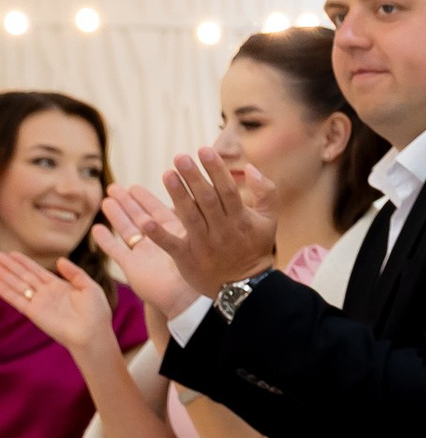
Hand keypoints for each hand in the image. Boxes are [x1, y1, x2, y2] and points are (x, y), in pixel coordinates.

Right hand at [0, 250, 115, 365]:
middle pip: (23, 276)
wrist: (94, 334)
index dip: (24, 262)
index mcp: (59, 287)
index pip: (37, 271)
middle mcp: (46, 294)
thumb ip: (75, 273)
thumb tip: (60, 260)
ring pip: (17, 285)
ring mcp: (39, 303)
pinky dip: (5, 291)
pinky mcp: (34, 313)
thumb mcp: (90, 287)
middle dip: (9, 266)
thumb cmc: (97, 314)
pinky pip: (16, 299)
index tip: (12, 253)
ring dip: (4, 276)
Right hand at [96, 197, 191, 323]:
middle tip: (113, 187)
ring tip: (106, 201)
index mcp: (174, 234)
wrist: (187, 297)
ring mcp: (143, 255)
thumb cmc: (197, 270)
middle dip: (126, 203)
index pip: (157, 211)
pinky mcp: (132, 267)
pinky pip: (116, 250)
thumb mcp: (193, 238)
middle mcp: (157, 243)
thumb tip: (193, 195)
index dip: (145, 199)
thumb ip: (187, 219)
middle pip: (138, 218)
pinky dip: (106, 241)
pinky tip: (96, 230)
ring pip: (126, 230)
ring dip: (116, 216)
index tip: (134, 186)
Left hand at [132, 147, 276, 301]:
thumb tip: (251, 167)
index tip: (204, 150)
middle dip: (194, 178)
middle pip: (207, 201)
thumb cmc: (255, 248)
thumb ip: (266, 192)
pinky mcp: (187, 259)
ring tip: (167, 174)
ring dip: (177, 196)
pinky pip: (171, 245)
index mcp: (240, 219)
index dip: (216, 170)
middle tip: (180, 157)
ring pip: (190, 217)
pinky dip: (158, 234)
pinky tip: (145, 221)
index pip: (228, 190)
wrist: (245, 288)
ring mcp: (204, 245)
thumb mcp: (269, 221)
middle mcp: (222, 231)